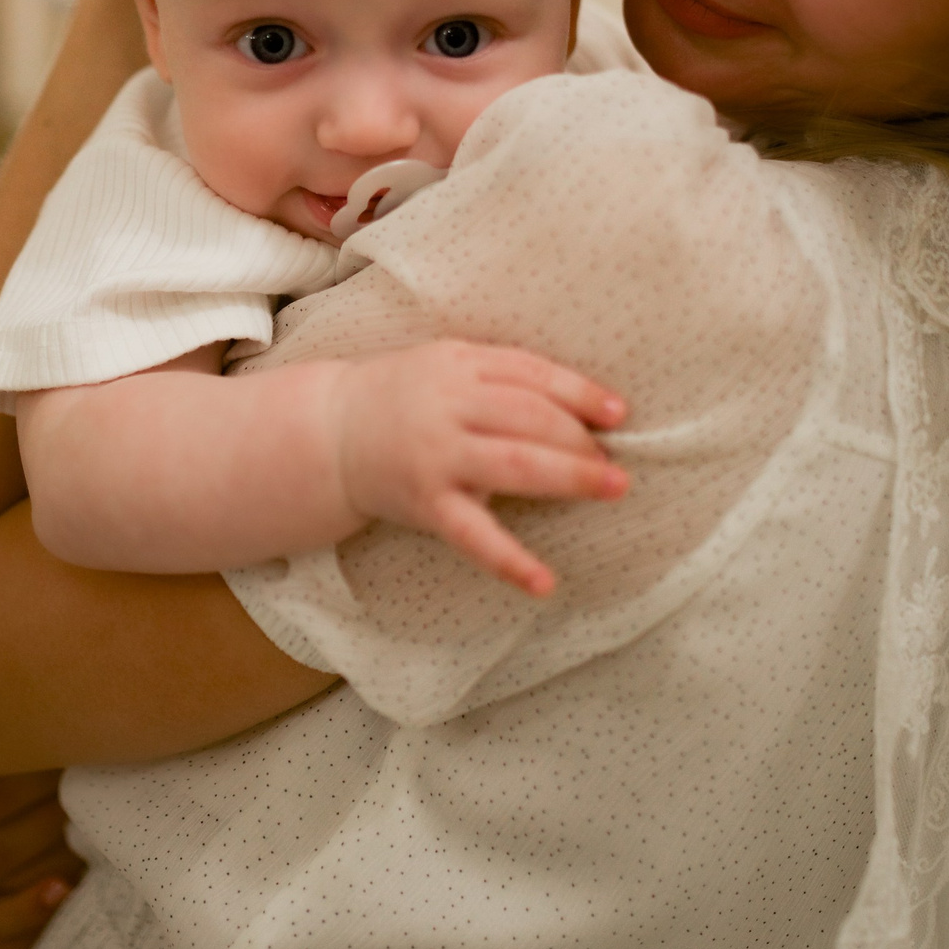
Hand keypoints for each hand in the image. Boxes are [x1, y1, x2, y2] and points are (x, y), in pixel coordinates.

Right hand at [329, 341, 629, 595]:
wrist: (330, 433)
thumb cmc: (404, 397)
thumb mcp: (446, 365)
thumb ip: (501, 376)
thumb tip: (580, 404)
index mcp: (459, 366)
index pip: (532, 374)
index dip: (580, 393)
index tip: (618, 414)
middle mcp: (448, 406)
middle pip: (531, 416)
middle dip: (581, 439)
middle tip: (616, 463)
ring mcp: (437, 456)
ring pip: (516, 462)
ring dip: (570, 476)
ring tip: (612, 487)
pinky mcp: (427, 504)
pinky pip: (475, 535)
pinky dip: (511, 561)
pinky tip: (545, 582)